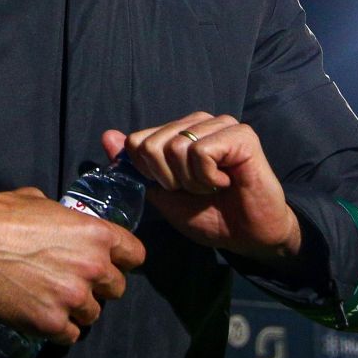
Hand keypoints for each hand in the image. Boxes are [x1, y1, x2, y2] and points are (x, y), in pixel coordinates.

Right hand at [0, 187, 145, 343]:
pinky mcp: (51, 323)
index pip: (135, 255)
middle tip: (73, 283)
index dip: (122, 261)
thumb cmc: (1, 216)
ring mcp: (73, 297)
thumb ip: (66, 219)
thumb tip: (65, 225)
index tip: (110, 264)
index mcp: (96, 233)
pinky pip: (70, 335)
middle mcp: (92, 266)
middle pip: (116, 288)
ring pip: (93, 314)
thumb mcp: (42, 203)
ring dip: (77, 309)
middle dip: (98, 287)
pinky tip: (43, 316)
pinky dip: (59, 329)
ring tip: (52, 300)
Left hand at [104, 113, 301, 263]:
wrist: (250, 236)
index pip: (137, 141)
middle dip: (170, 180)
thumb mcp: (164, 195)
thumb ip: (138, 167)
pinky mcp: (242, 135)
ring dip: (192, 181)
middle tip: (197, 190)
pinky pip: (201, 152)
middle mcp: (199, 121)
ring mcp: (222, 124)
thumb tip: (108, 136)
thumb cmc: (210, 216)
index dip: (150, 174)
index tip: (175, 188)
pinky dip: (208, 177)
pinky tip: (226, 182)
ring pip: (176, 148)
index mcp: (179, 132)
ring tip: (213, 187)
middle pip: (153, 145)